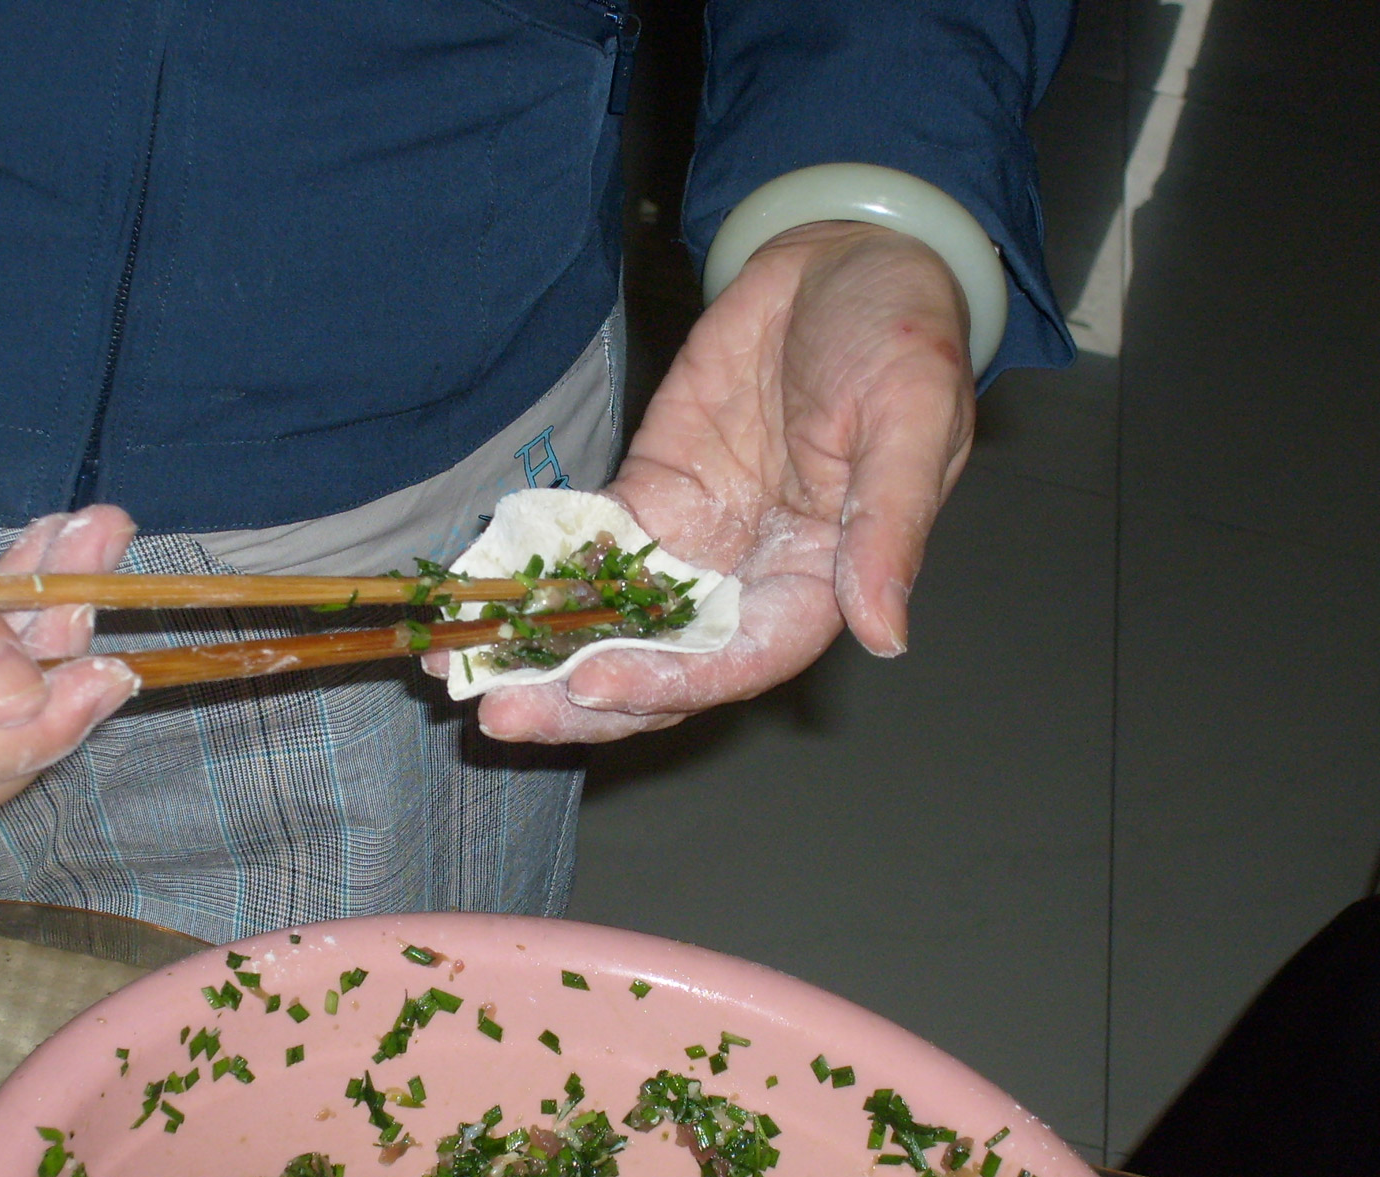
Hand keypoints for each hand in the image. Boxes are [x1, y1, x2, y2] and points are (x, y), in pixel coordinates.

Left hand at [474, 221, 975, 742]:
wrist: (842, 259)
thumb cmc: (900, 334)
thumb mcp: (911, 418)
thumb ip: (890, 527)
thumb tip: (884, 633)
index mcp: (818, 581)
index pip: (738, 661)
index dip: (670, 683)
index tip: (597, 684)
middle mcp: (747, 580)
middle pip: (660, 664)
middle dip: (581, 697)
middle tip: (501, 714)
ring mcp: (693, 542)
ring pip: (613, 623)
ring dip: (544, 654)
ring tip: (467, 673)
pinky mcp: (650, 496)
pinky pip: (585, 550)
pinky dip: (533, 576)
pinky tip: (476, 595)